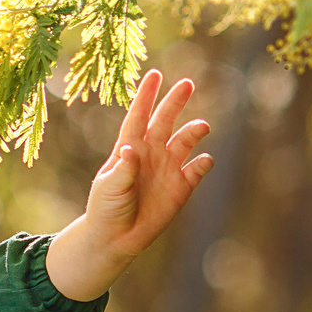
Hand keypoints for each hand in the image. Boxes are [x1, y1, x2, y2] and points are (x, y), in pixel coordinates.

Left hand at [43, 68, 214, 300]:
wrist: (116, 238)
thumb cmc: (105, 209)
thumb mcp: (109, 188)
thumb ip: (122, 170)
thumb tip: (131, 150)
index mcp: (128, 148)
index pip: (138, 116)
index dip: (146, 95)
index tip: (155, 73)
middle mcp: (150, 153)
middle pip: (165, 121)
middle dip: (175, 102)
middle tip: (187, 84)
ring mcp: (167, 168)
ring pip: (185, 141)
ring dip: (194, 132)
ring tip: (201, 127)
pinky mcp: (181, 187)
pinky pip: (197, 169)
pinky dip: (204, 163)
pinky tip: (205, 160)